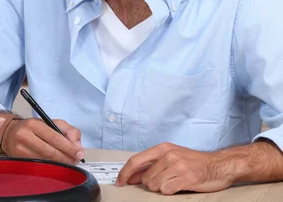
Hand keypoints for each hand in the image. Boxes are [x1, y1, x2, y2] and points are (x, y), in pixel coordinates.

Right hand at [1, 118, 84, 164]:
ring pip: (45, 161)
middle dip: (67, 158)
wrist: (9, 133)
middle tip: (76, 160)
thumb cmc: (33, 128)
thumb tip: (77, 146)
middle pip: (50, 152)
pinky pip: (39, 166)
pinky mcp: (19, 160)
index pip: (55, 138)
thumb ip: (68, 130)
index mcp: (34, 124)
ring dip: (60, 164)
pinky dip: (51, 167)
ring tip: (68, 162)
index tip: (79, 153)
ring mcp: (20, 150)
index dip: (69, 147)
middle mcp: (25, 136)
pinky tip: (57, 165)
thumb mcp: (51, 122)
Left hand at [116, 142, 234, 194]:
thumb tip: (132, 176)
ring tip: (173, 182)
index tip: (120, 182)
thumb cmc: (194, 162)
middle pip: (145, 178)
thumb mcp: (171, 157)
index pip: (135, 160)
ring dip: (161, 188)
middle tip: (165, 181)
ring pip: (154, 185)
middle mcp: (168, 155)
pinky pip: (166, 190)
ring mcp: (177, 166)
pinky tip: (179, 186)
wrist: (219, 165)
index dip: (125, 173)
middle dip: (151, 184)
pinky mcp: (186, 178)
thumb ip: (151, 165)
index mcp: (162, 148)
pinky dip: (170, 191)